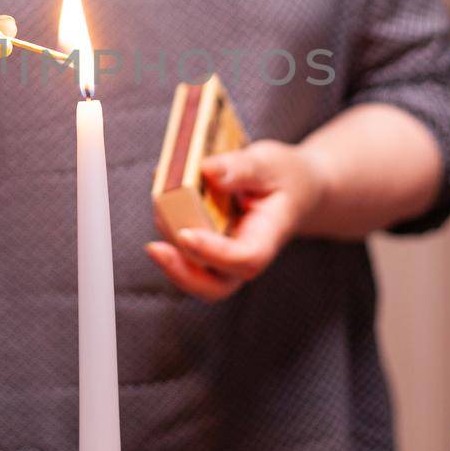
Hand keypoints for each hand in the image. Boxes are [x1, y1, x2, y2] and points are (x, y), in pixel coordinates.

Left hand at [144, 138, 328, 301]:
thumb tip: (207, 169)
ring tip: (159, 201)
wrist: (294, 190)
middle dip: (182, 274)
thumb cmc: (284, 177)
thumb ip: (241, 167)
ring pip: (193, 272)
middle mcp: (244, 256)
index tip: (186, 235)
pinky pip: (183, 250)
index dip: (214, 253)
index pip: (244, 259)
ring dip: (169, 247)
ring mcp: (224, 257)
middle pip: (215, 287)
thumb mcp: (269, 163)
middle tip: (155, 249)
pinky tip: (162, 196)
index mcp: (268, 237)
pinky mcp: (207, 247)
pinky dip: (168, 228)